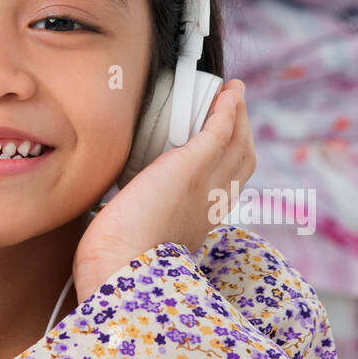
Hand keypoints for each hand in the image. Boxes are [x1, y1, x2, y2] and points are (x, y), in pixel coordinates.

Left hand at [72, 79, 254, 299]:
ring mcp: (206, 186)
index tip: (223, 141)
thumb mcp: (138, 239)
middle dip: (242, 131)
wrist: (118, 267)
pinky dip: (227, 111)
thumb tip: (115, 218)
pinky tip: (228, 94)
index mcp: (201, 224)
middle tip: (235, 106)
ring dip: (238, 114)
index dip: (230, 160)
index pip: (227, 186)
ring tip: (233, 92)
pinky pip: (219, 132)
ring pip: (236, 144)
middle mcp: (212, 206)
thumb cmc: (116, 260)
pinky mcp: (192, 168)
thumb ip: (137, 225)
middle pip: (241, 162)